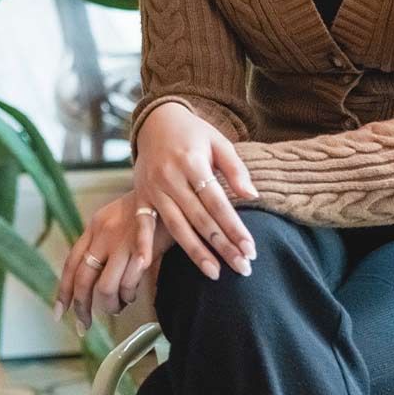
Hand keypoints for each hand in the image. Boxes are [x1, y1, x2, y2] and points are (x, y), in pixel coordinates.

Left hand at [55, 188, 172, 330]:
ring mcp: (122, 242)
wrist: (175, 190)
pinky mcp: (142, 249)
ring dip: (111, 304)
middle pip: (83, 281)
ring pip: (105, 288)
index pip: (71, 264)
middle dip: (82, 308)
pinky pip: (130, 283)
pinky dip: (130, 295)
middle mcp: (103, 234)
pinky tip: (134, 294)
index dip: (63, 291)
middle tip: (83, 326)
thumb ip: (104, 243)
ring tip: (120, 305)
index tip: (60, 312)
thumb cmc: (149, 209)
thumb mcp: (118, 219)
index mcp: (95, 227)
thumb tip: (95, 277)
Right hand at [132, 103, 259, 276]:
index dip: (234, 227)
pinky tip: (146, 264)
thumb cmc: (193, 133)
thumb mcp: (218, 142)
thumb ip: (235, 169)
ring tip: (214, 273)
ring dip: (195, 252)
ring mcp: (153, 188)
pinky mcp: (140, 196)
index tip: (250, 249)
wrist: (156, 121)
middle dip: (222, 246)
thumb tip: (253, 196)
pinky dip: (142, 242)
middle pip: (200, 219)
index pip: (217, 203)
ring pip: (176, 226)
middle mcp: (171, 177)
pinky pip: (141, 222)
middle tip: (242, 268)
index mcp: (192, 162)